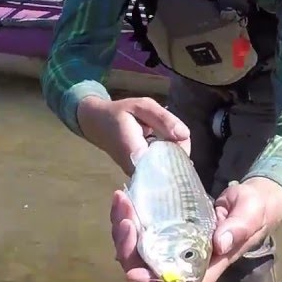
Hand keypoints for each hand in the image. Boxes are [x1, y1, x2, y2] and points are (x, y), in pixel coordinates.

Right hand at [76, 96, 190, 173]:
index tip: (182, 140)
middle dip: (179, 152)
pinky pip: (160, 169)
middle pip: (170, 169)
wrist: (96, 123)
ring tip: (166, 137)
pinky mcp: (140, 175)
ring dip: (173, 154)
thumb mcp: (141, 106)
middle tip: (175, 133)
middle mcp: (136, 170)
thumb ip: (163, 119)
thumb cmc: (118, 113)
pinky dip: (166, 157)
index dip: (180, 155)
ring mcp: (137, 175)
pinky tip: (164, 144)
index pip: (166, 165)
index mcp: (136, 153)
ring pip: (166, 170)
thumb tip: (185, 135)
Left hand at [110, 177, 281, 281]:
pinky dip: (128, 219)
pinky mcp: (166, 232)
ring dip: (124, 234)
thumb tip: (219, 244)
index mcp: (208, 265)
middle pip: (150, 273)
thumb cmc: (255, 208)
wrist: (251, 199)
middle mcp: (186, 261)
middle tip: (125, 222)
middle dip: (129, 252)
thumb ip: (238, 227)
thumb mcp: (250, 212)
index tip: (135, 273)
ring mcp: (174, 248)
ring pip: (139, 254)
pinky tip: (124, 200)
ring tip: (122, 204)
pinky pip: (140, 234)